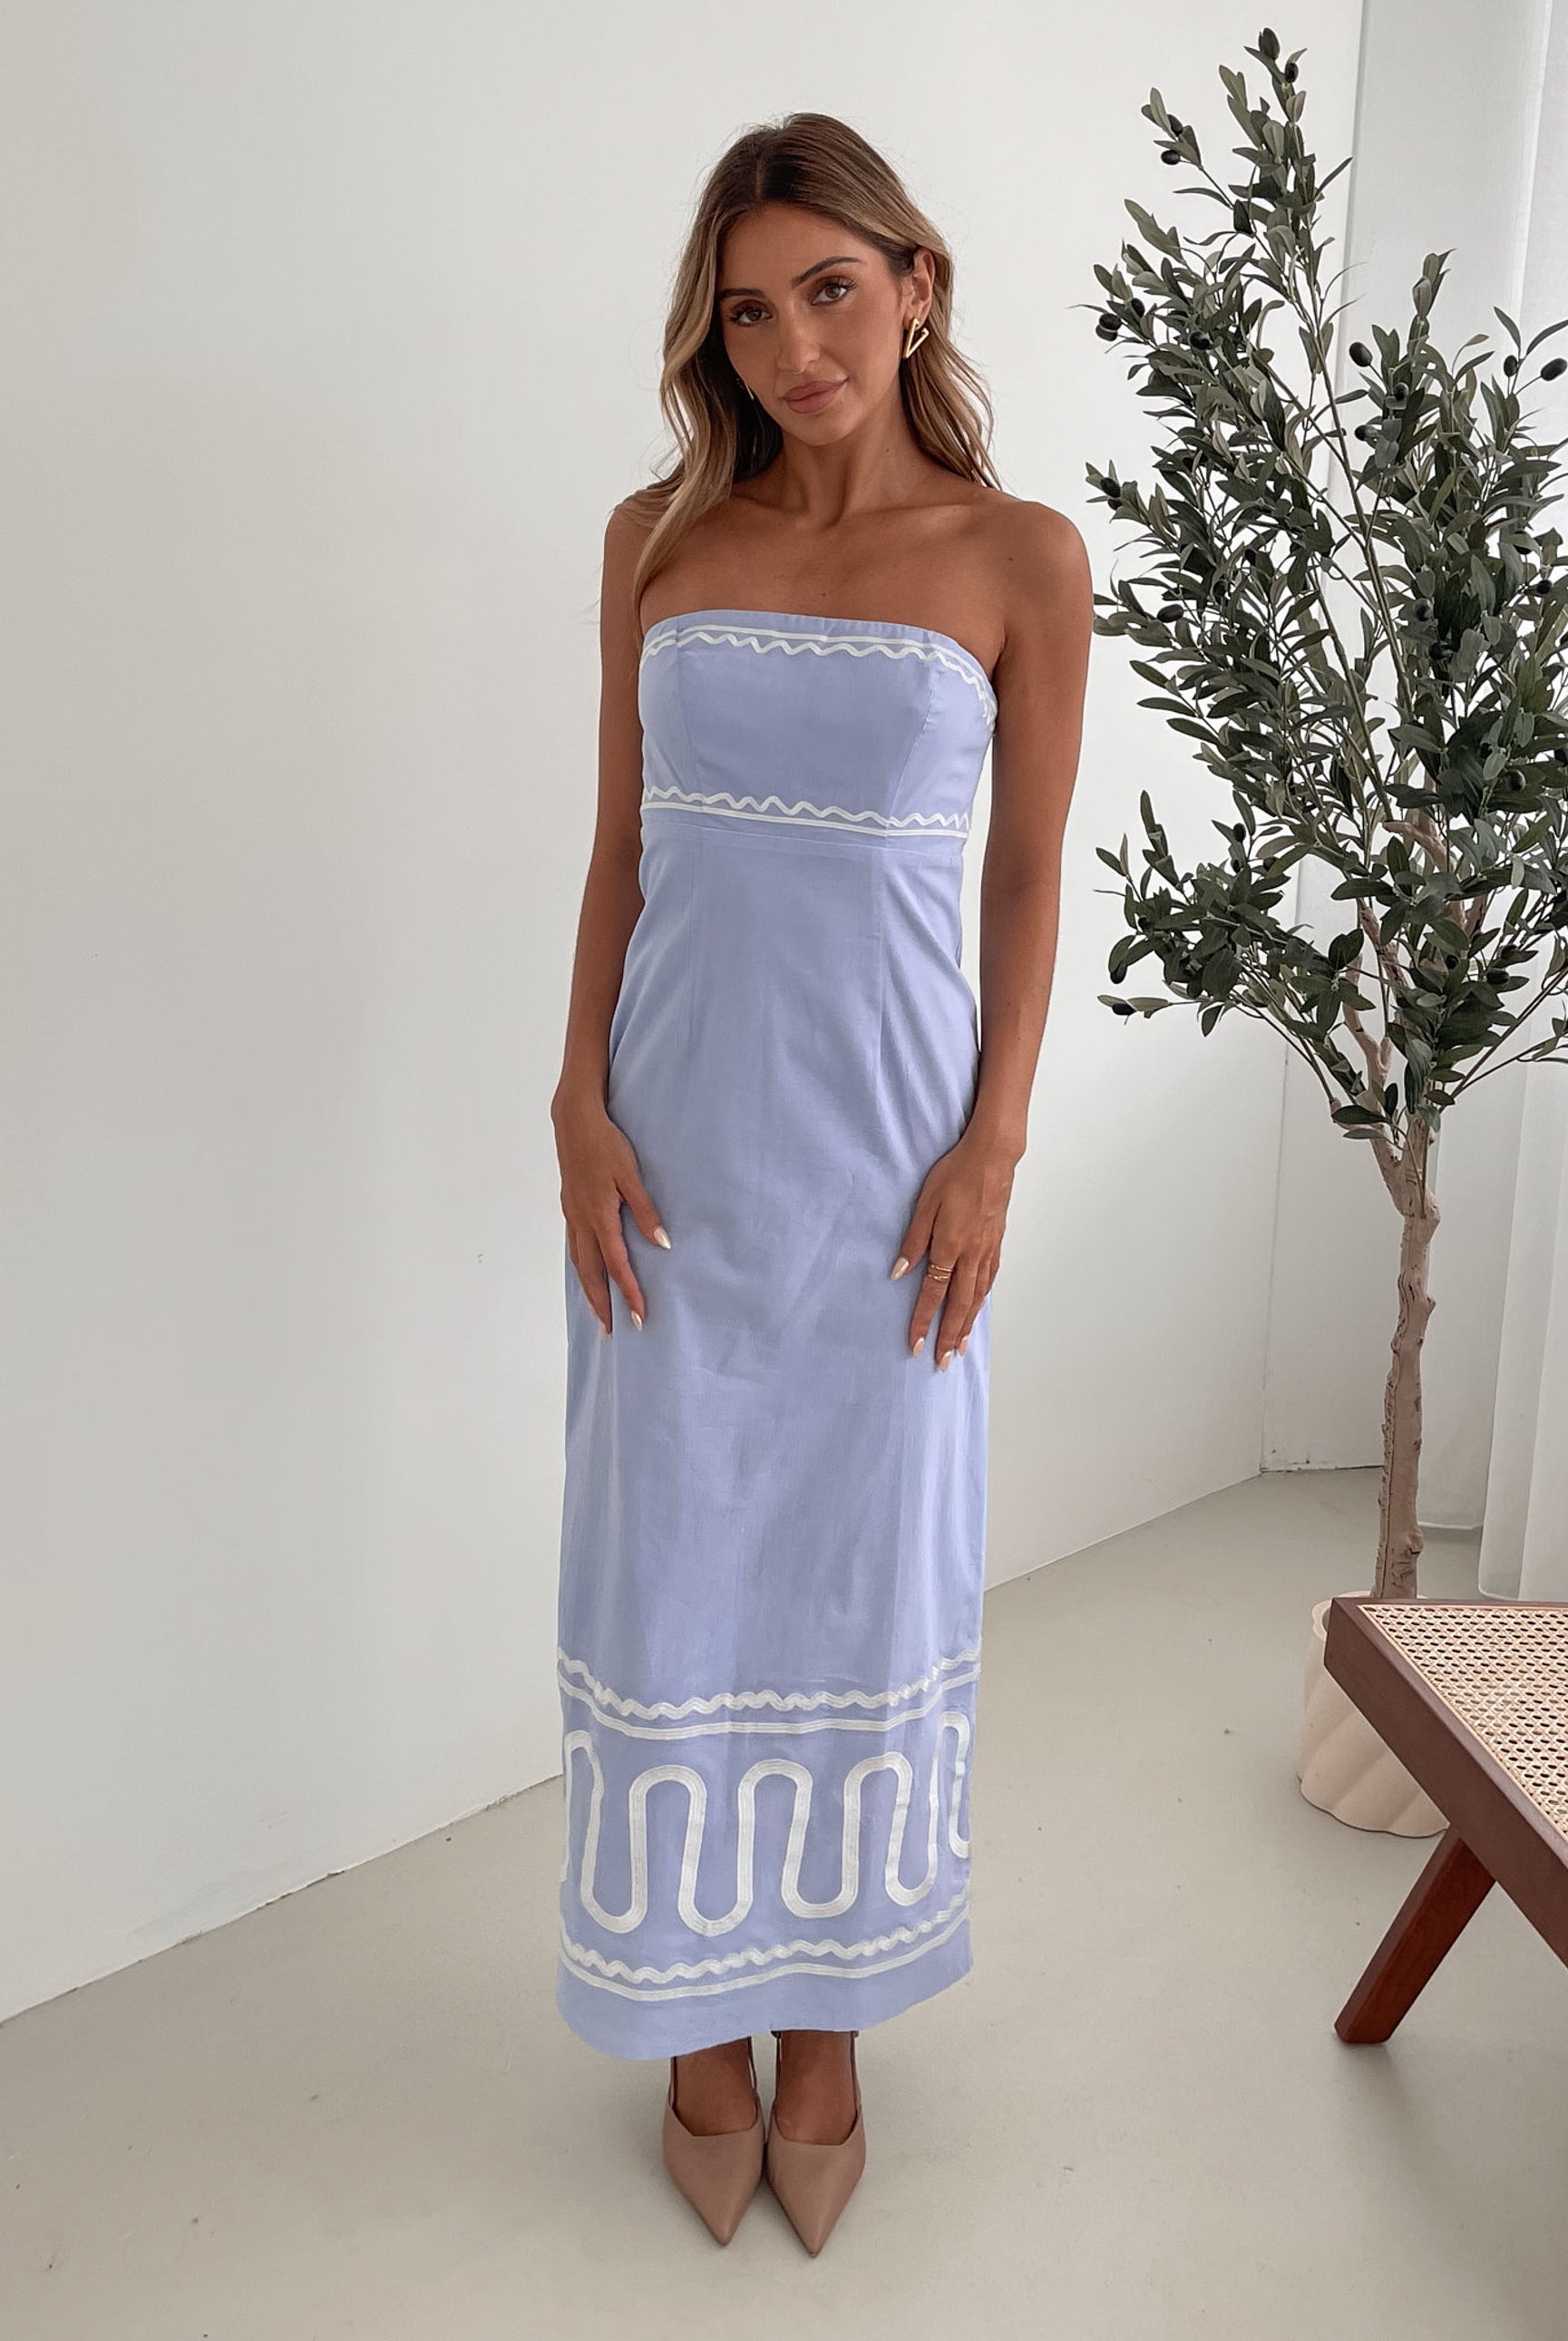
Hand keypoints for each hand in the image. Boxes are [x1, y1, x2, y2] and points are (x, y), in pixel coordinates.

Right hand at [554, 1095, 669, 1335]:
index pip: (616, 1265)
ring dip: (588, 1290)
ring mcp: (572, 1214)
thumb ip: (646, 1210)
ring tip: (598, 1311)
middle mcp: (582, 1221)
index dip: (628, 1293)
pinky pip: (574, 1246)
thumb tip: (662, 1244)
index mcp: (599, 1216)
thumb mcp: (630, 1174)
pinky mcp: (569, 1206)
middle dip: (602, 1304)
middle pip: (590, 1274)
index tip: (639, 1317)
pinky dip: (580, 1266)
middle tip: (611, 1332)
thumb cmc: (606, 1144)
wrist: (573, 1119)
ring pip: (578, 1262)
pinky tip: (586, 1270)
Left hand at [890, 1128, 1015, 1366]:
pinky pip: (989, 1282)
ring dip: (968, 1326)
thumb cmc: (956, 1174)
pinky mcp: (996, 1243)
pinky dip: (982, 1302)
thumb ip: (913, 1241)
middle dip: (949, 1337)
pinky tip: (978, 1310)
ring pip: (977, 1299)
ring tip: (961, 1348)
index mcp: (950, 1247)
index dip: (922, 1322)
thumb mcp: (925, 1203)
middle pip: (959, 1307)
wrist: (993, 1156)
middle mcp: (972, 1255)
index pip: (933, 1295)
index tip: (914, 1345)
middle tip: (942, 1362)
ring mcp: (987, 1251)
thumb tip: (898, 1273)